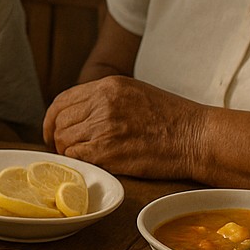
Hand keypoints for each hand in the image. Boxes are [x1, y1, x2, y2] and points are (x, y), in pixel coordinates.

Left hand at [43, 76, 205, 178]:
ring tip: (78, 157)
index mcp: (108, 86)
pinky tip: (87, 163)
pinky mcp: (108, 151)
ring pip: (65, 140)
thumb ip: (105, 99)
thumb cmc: (172, 118)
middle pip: (60, 120)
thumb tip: (79, 113)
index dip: (52, 118)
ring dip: (66, 151)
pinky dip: (76, 161)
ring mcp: (104, 127)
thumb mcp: (136, 93)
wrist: (197, 137)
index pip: (63, 100)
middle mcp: (103, 103)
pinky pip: (76, 156)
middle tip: (61, 149)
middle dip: (56, 136)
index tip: (52, 130)